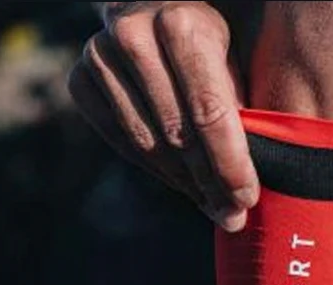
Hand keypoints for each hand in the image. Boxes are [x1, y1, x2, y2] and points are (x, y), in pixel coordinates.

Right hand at [68, 1, 258, 230]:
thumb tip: (250, 177)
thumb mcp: (239, 57)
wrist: (157, 9)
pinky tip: (184, 184)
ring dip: (185, 184)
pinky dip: (155, 169)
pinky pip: (120, 141)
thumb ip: (244, 103)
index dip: (230, 164)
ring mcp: (100, 54)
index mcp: (182, 22)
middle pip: (178, 134)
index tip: (248, 198)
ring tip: (214, 207)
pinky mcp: (81, 78)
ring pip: (148, 144)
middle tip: (233, 216)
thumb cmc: (216, 40)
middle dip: (211, 183)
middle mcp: (133, 33)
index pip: (209, 112)